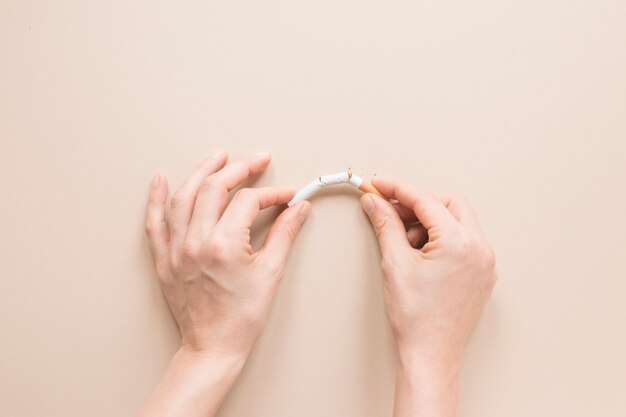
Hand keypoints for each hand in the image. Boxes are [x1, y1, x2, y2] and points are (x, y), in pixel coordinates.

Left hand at [141, 149, 310, 416]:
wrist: (213, 347)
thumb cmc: (241, 317)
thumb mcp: (270, 274)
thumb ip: (284, 234)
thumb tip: (298, 209)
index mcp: (223, 246)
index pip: (247, 202)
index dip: (271, 193)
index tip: (286, 195)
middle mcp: (195, 242)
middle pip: (214, 189)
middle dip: (238, 169)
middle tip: (257, 160)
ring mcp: (175, 250)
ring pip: (183, 197)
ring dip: (201, 172)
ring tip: (217, 157)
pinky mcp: (164, 259)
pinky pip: (155, 222)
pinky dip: (156, 199)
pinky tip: (160, 180)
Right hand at [359, 176, 496, 416]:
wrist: (430, 355)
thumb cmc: (416, 318)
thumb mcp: (395, 263)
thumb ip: (386, 224)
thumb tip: (375, 201)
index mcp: (459, 243)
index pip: (426, 200)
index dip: (398, 189)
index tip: (379, 185)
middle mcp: (480, 248)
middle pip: (449, 203)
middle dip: (419, 204)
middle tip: (392, 213)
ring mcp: (484, 261)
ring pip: (458, 220)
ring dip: (430, 221)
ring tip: (405, 243)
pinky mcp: (482, 273)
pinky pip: (463, 240)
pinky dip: (441, 237)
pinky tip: (420, 253)